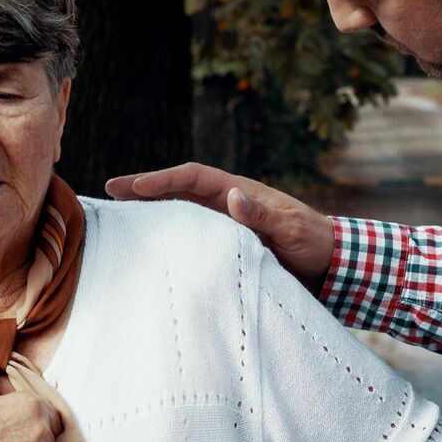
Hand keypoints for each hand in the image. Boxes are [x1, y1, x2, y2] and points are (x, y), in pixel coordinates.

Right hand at [103, 163, 334, 291]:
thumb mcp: (292, 229)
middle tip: (109, 192)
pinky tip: (151, 245)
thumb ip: (262, 216)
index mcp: (241, 191)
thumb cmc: (314, 243)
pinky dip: (170, 235)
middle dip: (144, 189)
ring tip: (119, 216)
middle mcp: (228, 203)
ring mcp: (226, 223)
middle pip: (179, 190)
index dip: (162, 179)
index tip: (132, 187)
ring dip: (152, 211)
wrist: (332, 264)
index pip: (193, 177)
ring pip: (181, 212)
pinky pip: (193, 236)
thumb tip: (231, 195)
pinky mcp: (228, 244)